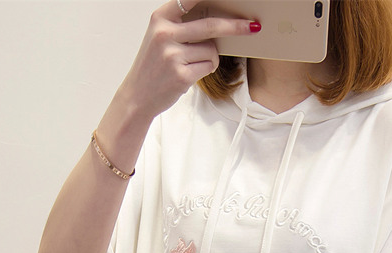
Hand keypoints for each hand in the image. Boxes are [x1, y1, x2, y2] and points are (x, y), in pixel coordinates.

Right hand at [111, 0, 258, 123]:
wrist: (138, 95)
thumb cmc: (154, 65)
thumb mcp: (161, 37)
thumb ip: (182, 24)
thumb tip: (219, 19)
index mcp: (160, 18)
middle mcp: (165, 33)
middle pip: (211, 25)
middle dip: (235, 26)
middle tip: (253, 26)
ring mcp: (173, 55)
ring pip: (212, 50)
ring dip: (210, 58)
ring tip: (191, 64)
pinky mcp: (181, 75)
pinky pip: (209, 67)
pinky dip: (206, 69)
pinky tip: (190, 74)